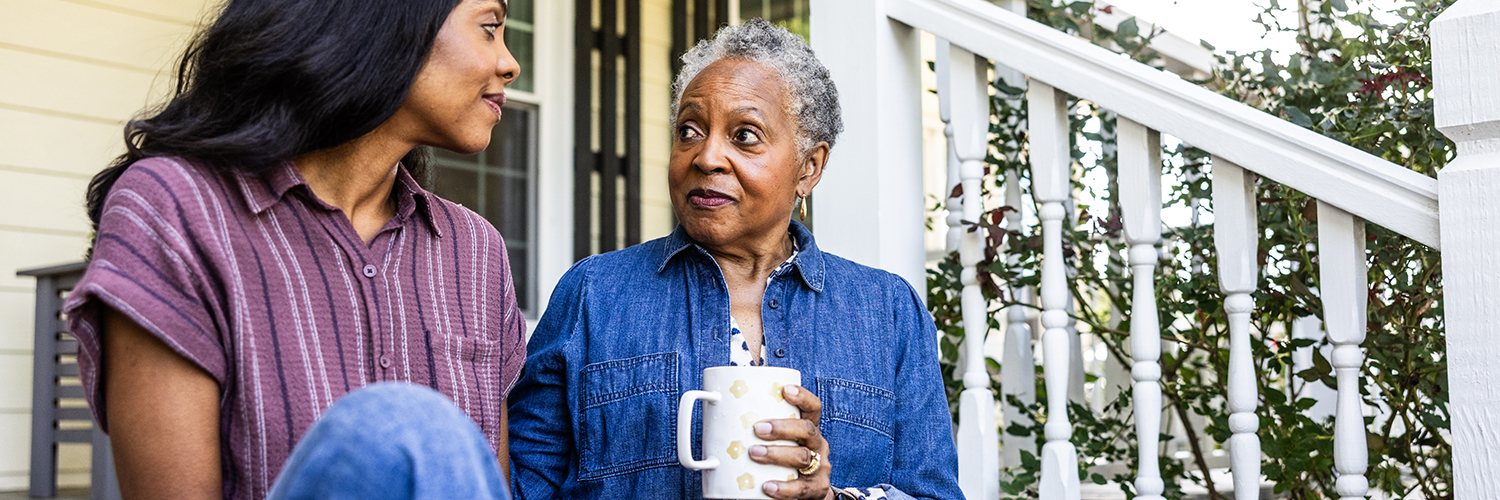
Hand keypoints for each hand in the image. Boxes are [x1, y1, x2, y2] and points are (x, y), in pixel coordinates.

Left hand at [749, 385, 833, 499]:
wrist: (809, 492)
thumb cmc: (787, 461)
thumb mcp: (782, 442)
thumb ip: (761, 430)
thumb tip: (719, 416)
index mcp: (809, 429)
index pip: (813, 408)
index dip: (802, 397)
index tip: (785, 390)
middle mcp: (817, 445)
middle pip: (807, 430)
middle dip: (782, 427)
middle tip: (758, 428)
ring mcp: (819, 468)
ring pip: (802, 457)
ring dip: (776, 454)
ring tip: (754, 453)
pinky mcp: (815, 489)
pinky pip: (800, 488)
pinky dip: (783, 488)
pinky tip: (768, 486)